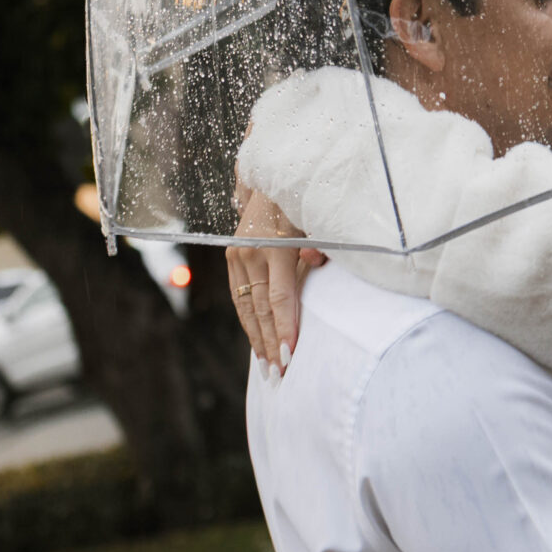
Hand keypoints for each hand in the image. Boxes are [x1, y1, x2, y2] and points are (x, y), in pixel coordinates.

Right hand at [228, 187, 321, 374]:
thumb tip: (314, 265)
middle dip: (270, 343)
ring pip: (246, 306)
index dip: (285, 329)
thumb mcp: (318, 221)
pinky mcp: (232, 256)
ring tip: (267, 367)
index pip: (279, 298)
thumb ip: (318, 247)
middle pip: (260, 309)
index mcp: (274, 245)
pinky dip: (249, 321)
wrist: (274, 177)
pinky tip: (258, 341)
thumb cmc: (306, 202)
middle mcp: (250, 251)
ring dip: (257, 338)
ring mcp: (237, 254)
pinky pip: (240, 297)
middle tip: (279, 374)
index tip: (291, 356)